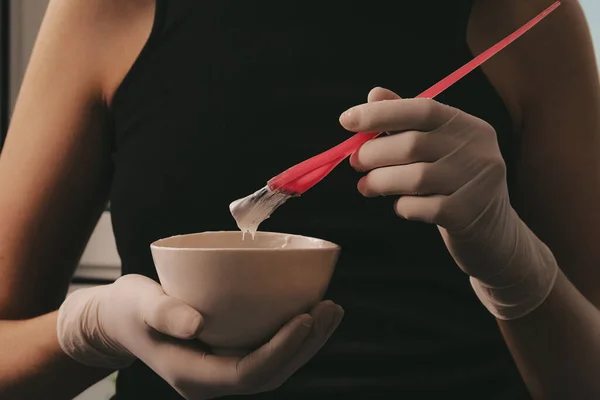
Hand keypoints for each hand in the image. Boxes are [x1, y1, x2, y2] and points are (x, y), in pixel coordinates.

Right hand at [57, 274, 342, 398]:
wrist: (121, 320)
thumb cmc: (128, 310)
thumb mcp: (137, 304)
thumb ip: (163, 313)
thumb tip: (196, 324)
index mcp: (193, 376)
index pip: (249, 372)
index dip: (282, 349)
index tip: (305, 317)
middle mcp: (214, 379)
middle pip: (272, 373)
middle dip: (306, 345)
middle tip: (330, 308)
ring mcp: (223, 368)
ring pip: (276, 365)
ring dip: (307, 341)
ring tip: (331, 309)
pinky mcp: (229, 353)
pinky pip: (268, 350)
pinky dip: (293, 334)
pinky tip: (309, 310)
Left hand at [339, 87, 556, 318]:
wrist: (492, 234)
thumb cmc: (454, 184)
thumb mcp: (438, 149)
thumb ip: (407, 121)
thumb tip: (374, 94)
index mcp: (469, 127)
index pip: (423, 109)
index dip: (381, 113)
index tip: (346, 120)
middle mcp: (478, 150)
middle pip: (412, 145)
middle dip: (373, 153)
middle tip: (356, 163)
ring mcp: (476, 183)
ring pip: (413, 178)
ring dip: (380, 181)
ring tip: (366, 186)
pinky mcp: (466, 214)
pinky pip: (419, 207)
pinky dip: (401, 206)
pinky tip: (401, 206)